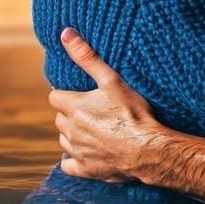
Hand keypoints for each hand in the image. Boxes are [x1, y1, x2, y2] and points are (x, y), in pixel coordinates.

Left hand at [49, 28, 161, 182]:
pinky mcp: (85, 170)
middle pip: (60, 119)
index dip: (67, 94)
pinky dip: (73, 159)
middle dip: (70, 114)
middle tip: (92, 110)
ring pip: (64, 140)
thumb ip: (87, 57)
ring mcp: (77, 151)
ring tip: (93, 129)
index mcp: (74, 107)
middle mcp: (70, 130)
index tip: (81, 94)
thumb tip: (65, 33)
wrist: (148, 150)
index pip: (55, 97)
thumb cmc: (133, 113)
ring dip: (73, 134)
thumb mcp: (112, 80)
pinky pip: (68, 165)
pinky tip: (86, 153)